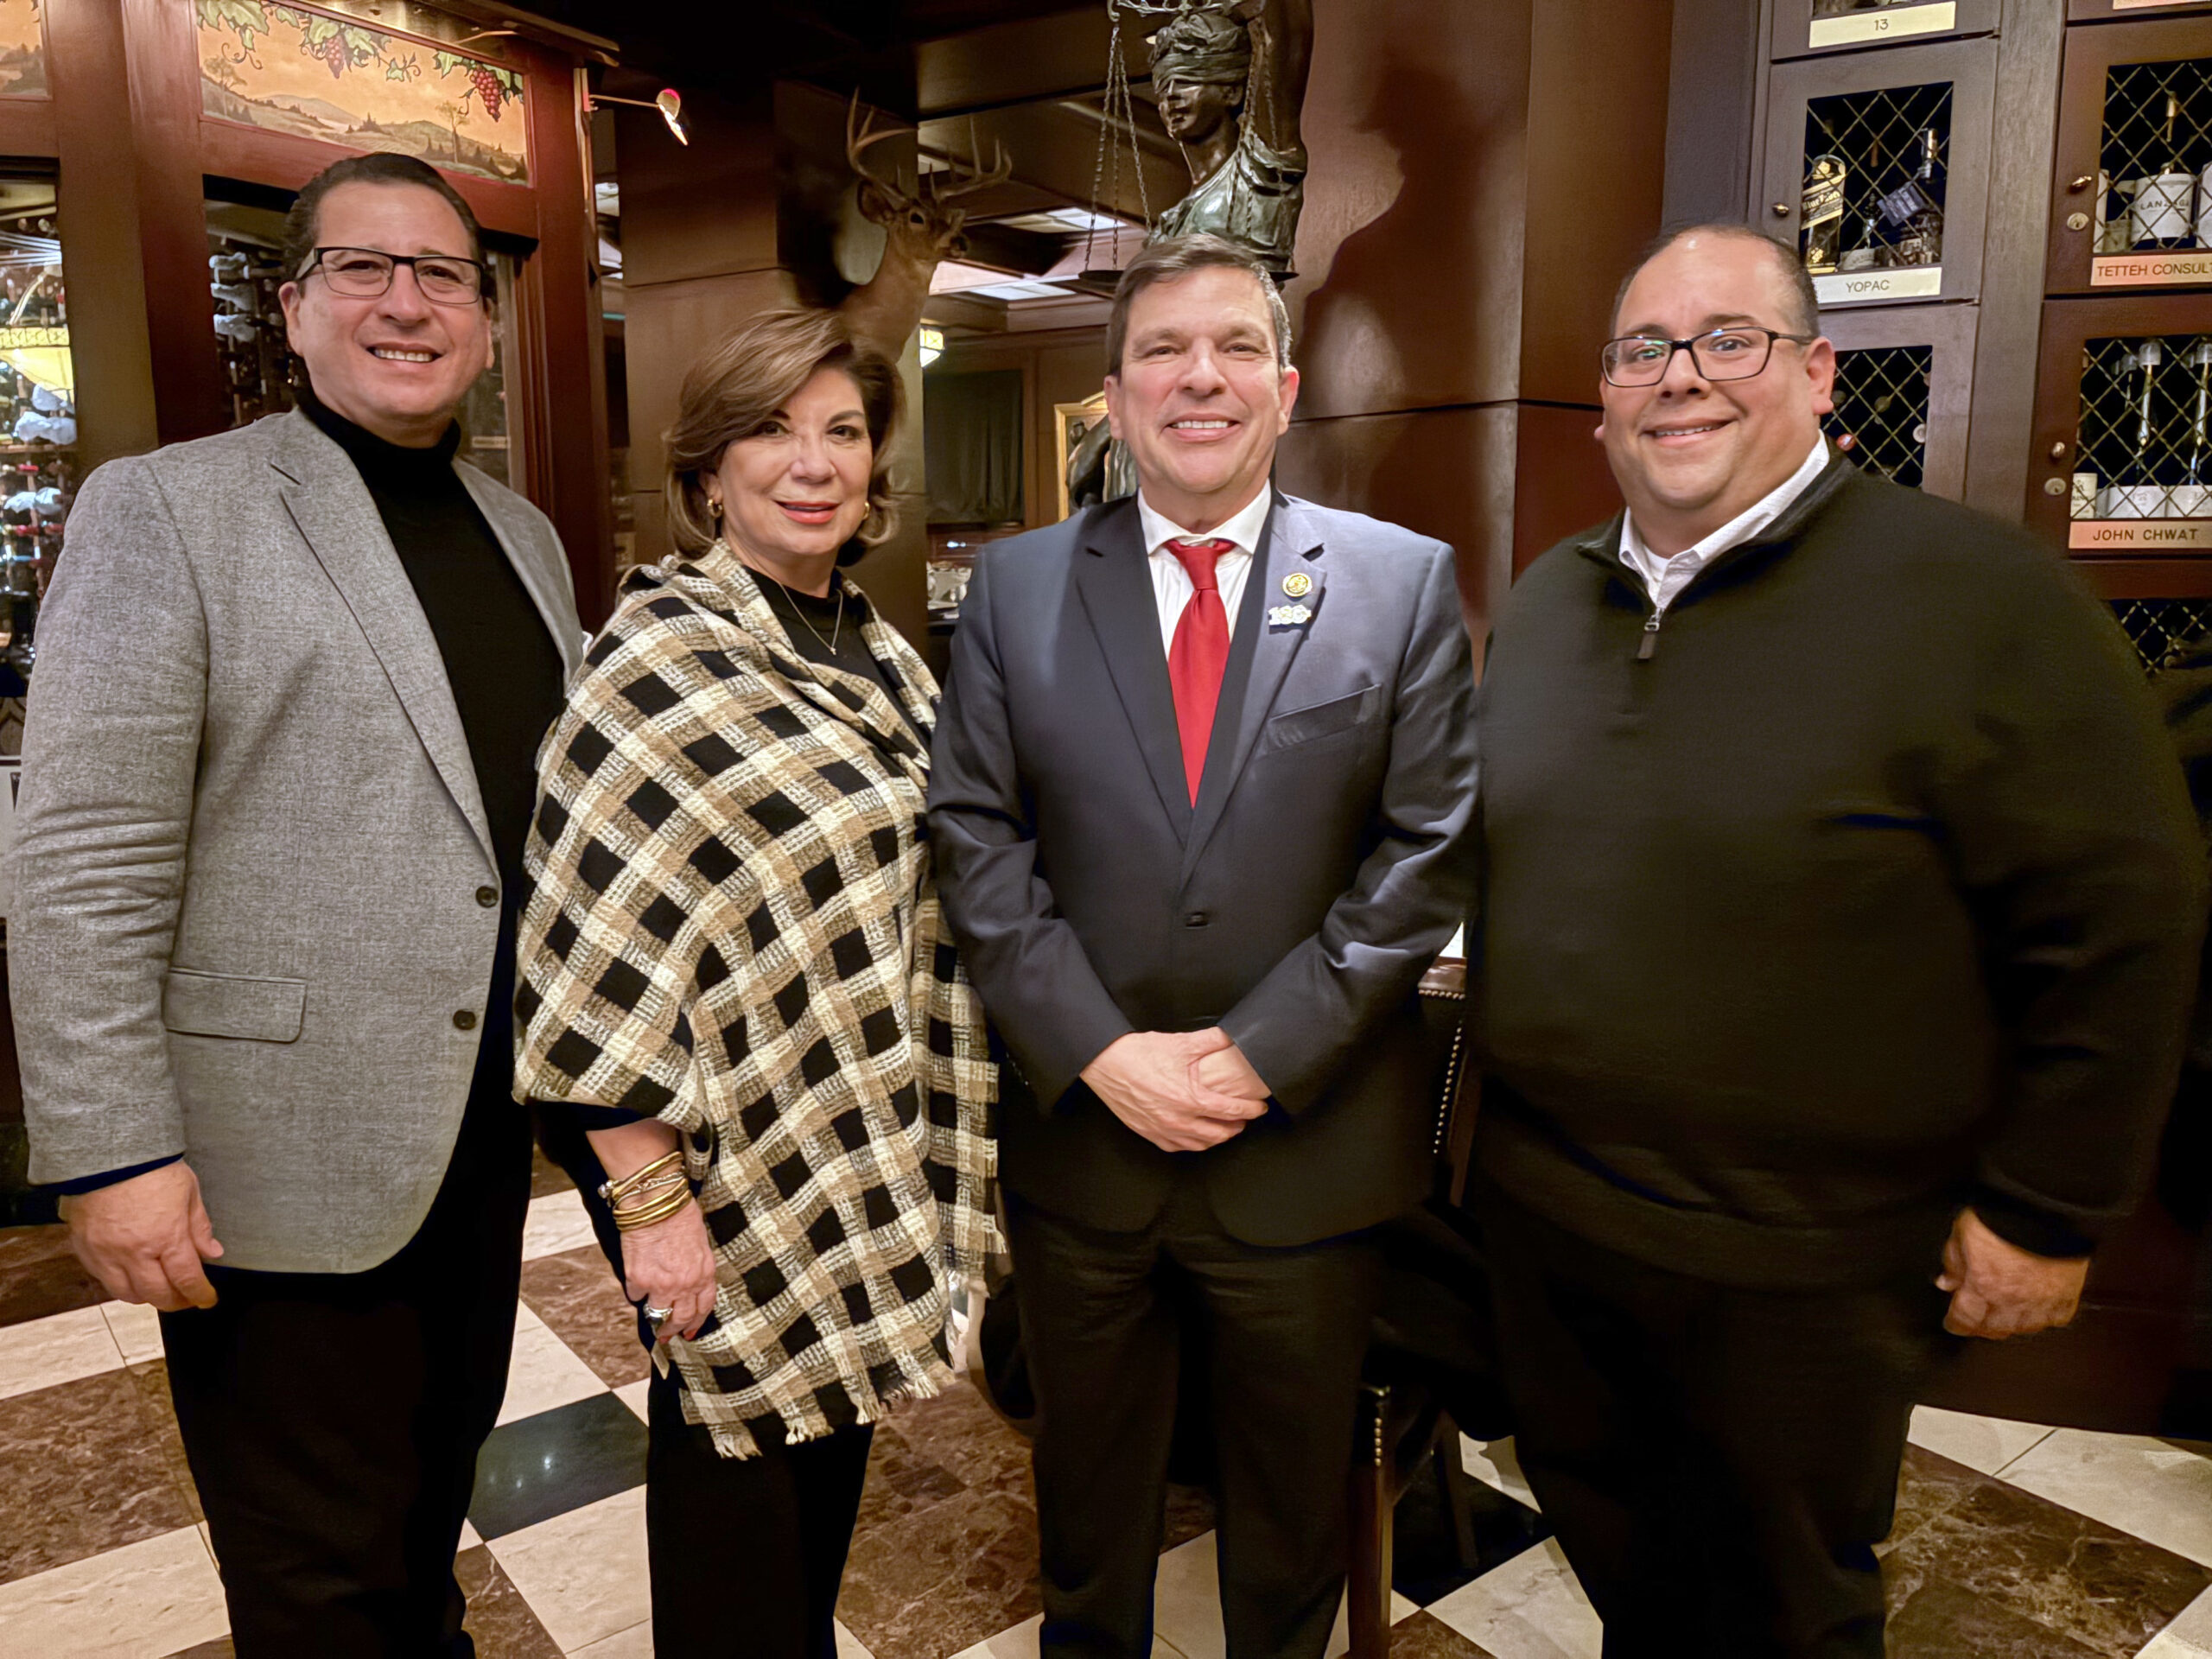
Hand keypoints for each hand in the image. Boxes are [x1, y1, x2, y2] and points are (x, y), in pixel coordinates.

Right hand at [62, 1160, 223, 1310]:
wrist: (107, 1155)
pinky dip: (120, 1284)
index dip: (200, 1294)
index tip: (207, 1299)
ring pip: (127, 1294)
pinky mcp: (86, 1251)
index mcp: (167, 1237)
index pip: (187, 1280)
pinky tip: (132, 1277)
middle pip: (158, 1294)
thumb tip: (212, 1253)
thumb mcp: (189, 1192)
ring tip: (160, 1289)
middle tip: (186, 1298)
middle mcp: (136, 1252)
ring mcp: (107, 1254)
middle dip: (176, 1301)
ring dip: (147, 1297)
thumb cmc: (151, 1168)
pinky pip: (103, 1280)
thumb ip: (199, 1227)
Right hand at [621, 1198, 717, 1342]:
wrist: (656, 1202)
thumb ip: (696, 1267)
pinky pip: (635, 1295)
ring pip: (658, 1315)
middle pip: (682, 1318)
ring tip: (650, 1319)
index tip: (689, 1331)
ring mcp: (661, 1285)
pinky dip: (636, 1291)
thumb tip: (688, 1282)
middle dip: (674, 1329)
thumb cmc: (679, 1214)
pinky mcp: (638, 1280)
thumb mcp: (700, 1243)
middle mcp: (686, 1284)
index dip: (696, 1322)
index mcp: (705, 1273)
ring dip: (654, 1319)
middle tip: (667, 1335)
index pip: (704, 1307)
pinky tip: (636, 1282)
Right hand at [1082, 1029, 1265, 1152]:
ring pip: (1200, 1144)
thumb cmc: (1140, 1054)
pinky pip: (1178, 1147)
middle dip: (1237, 1126)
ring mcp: (1163, 1130)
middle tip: (1245, 1117)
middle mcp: (1179, 1120)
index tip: (1259, 1106)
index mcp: (1191, 1099)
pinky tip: (1198, 1136)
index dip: (1251, 1110)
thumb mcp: (1180, 1043)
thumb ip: (1211, 1041)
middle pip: (1220, 1133)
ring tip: (1225, 1127)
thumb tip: (1232, 1037)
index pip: (1232, 1110)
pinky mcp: (1149, 1133)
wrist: (1105, 1064)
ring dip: (1217, 1137)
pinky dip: (1194, 1144)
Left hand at [1936, 1207, 2089, 1339]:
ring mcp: (2041, 1303)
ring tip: (2003, 1312)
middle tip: (1977, 1316)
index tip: (1952, 1321)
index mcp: (1982, 1285)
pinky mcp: (2066, 1298)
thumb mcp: (1963, 1231)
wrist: (2049, 1209)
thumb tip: (1947, 1282)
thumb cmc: (2005, 1215)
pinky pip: (2053, 1319)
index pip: (1963, 1320)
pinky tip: (2035, 1308)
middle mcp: (2011, 1301)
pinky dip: (2043, 1317)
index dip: (1955, 1323)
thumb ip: (1953, 1262)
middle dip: (1980, 1325)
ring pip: (2022, 1329)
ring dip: (2010, 1324)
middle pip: (1992, 1330)